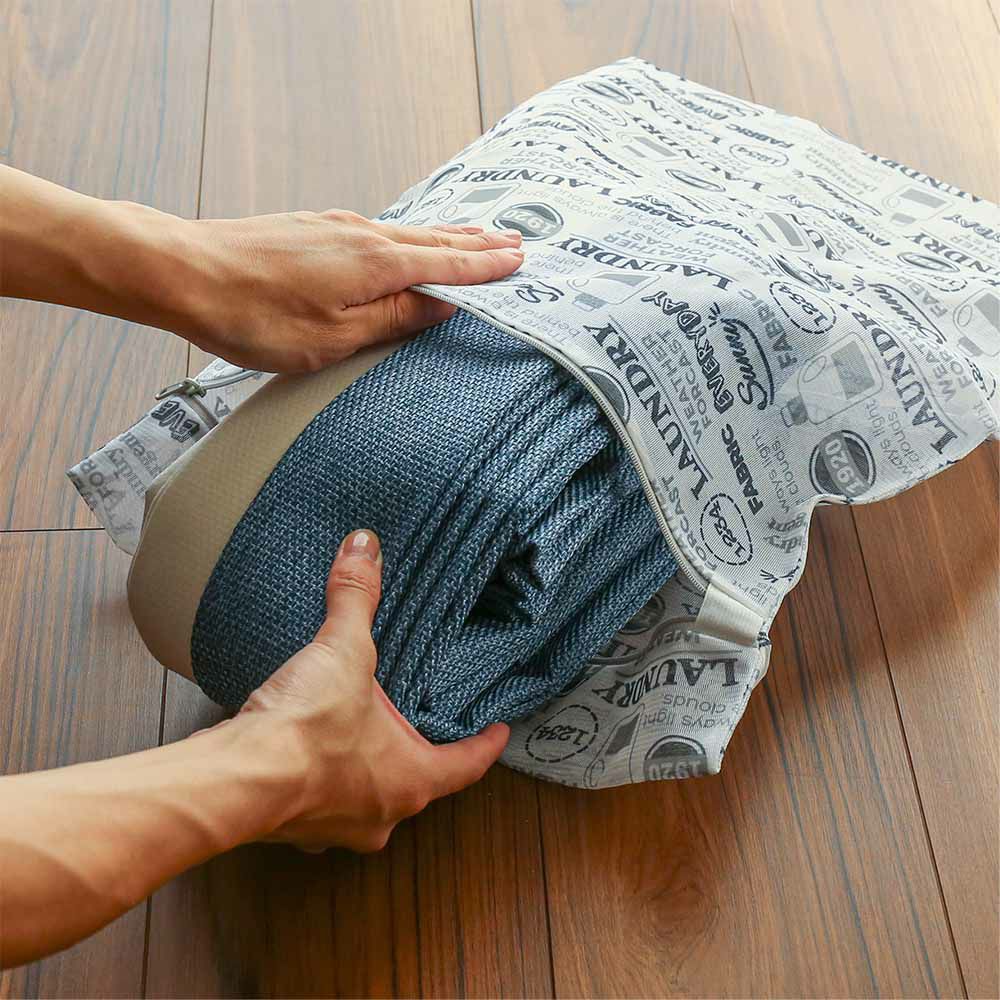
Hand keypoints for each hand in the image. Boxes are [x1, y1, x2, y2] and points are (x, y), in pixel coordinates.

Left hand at [179, 210, 523, 371]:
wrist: (185, 272)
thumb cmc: (255, 314)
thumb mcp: (335, 337)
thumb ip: (393, 319)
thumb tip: (440, 306)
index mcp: (377, 264)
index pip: (448, 265)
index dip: (486, 268)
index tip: (518, 262)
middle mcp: (363, 235)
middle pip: (434, 240)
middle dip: (477, 244)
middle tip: (513, 240)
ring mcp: (336, 227)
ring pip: (407, 232)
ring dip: (446, 237)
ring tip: (474, 236)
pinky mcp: (312, 229)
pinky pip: (378, 231)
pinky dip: (408, 236)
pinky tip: (407, 239)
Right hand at [232, 529, 508, 852]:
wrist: (234, 779)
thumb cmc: (307, 732)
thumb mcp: (343, 652)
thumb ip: (356, 598)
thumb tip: (365, 547)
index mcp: (411, 781)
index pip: (466, 766)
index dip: (485, 745)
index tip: (499, 732)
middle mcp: (378, 815)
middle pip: (412, 783)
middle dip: (412, 753)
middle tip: (414, 723)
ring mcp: (332, 828)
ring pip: (362, 796)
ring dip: (360, 766)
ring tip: (355, 727)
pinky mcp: (291, 826)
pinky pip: (315, 799)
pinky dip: (315, 773)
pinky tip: (303, 745)